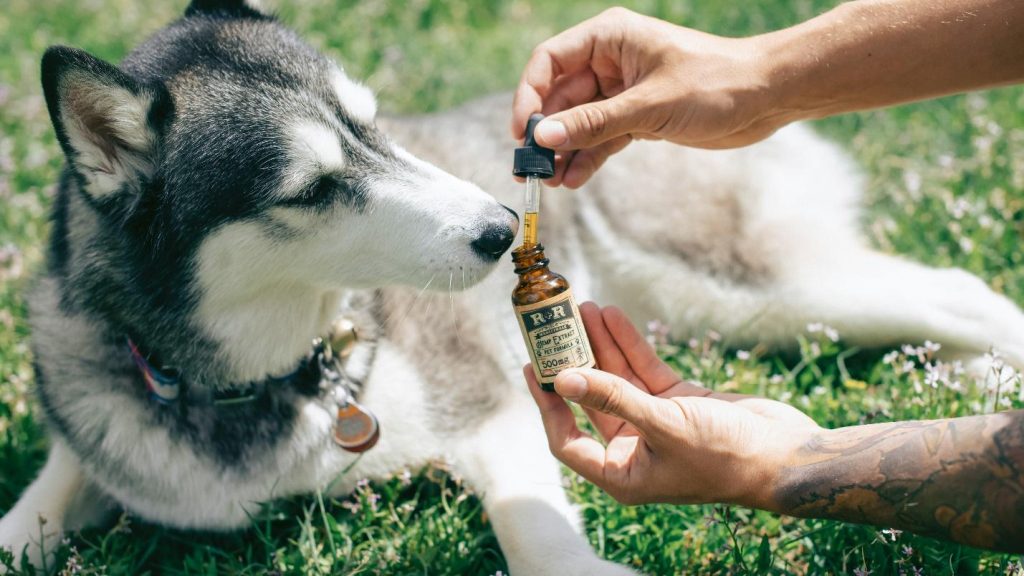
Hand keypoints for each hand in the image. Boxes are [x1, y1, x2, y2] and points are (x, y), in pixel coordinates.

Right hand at [512, 8, 783, 187]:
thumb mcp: (649, 105)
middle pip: (560, 96)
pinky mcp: (638, 116)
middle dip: (545, 133)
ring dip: (564, 151)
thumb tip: (543, 138)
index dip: (530, 96)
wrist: (766, 97)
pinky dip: (588, 158)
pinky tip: (574, 180)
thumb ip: (594, 123)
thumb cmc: (716, 83)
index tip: (522, 133)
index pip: (550, 62)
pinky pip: (601, 137)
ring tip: (550, 182)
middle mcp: (611, 61)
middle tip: (530, 169)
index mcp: (610, 38)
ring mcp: (623, 90)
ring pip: (579, 122)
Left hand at [525, 303, 820, 507]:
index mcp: (622, 474)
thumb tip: (565, 378)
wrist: (786, 454)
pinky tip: (613, 316)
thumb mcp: (664, 425)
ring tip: (584, 308)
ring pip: (617, 379)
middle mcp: (634, 450)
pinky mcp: (678, 402)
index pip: (567, 440)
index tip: (534, 368)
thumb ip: (614, 399)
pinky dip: (629, 344)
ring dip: (600, 345)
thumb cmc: (725, 456)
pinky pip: (644, 369)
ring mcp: (655, 423)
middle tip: (554, 328)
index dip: (548, 405)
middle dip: (574, 363)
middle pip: (590, 400)